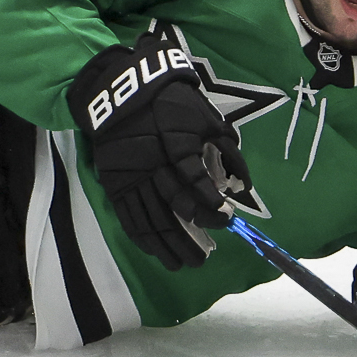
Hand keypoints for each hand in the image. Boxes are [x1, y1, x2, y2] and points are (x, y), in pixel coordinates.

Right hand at [66, 24, 252, 270]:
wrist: (123, 92)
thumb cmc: (171, 102)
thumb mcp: (206, 117)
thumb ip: (226, 150)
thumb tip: (242, 184)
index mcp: (177, 147)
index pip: (197, 185)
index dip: (212, 206)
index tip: (227, 218)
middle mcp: (153, 166)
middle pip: (174, 209)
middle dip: (191, 237)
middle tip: (205, 257)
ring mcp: (131, 177)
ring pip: (150, 219)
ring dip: (167, 245)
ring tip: (182, 264)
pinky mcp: (114, 183)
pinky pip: (128, 217)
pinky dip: (142, 238)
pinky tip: (155, 251)